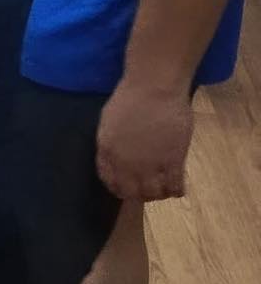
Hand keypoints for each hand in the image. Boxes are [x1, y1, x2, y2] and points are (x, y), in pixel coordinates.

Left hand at [96, 81, 193, 200]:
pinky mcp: (173, 163)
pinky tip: (177, 186)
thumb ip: (111, 142)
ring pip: (154, 194)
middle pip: (131, 192)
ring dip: (158, 194)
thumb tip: (117, 157)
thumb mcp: (109, 121)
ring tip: (162, 187)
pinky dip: (176, 190)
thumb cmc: (130, 97)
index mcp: (107, 150)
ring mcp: (149, 165)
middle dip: (138, 194)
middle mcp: (125, 163)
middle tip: (147, 188)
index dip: (119, 186)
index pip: (109, 180)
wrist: (153, 88)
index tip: (126, 186)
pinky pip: (174, 188)